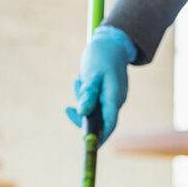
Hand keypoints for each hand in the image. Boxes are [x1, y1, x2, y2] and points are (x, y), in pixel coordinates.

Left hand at [66, 26, 133, 144]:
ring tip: (79, 79)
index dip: (99, 137)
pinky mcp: (107, 94)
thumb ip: (88, 94)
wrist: (112, 41)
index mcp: (114, 96)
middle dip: (82, 112)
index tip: (88, 145)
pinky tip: (81, 79)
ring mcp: (112, 97)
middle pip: (98, 118)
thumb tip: (82, 113)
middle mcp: (115, 100)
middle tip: (71, 100)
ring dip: (82, 98)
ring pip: (93, 108)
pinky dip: (85, 94)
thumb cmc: (101, 55)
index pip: (109, 123)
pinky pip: (94, 100)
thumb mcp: (91, 74)